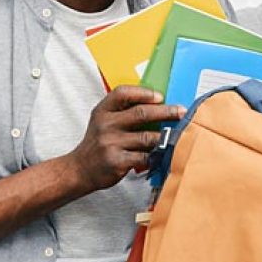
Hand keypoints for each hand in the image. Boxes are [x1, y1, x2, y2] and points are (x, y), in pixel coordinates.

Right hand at [67, 86, 186, 191]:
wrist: (80, 169)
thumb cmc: (98, 143)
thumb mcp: (103, 121)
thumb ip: (122, 111)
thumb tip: (158, 104)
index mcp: (102, 110)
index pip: (122, 93)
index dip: (143, 92)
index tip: (160, 96)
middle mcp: (105, 125)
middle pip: (141, 113)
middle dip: (166, 111)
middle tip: (182, 112)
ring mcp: (110, 143)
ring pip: (147, 137)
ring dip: (165, 136)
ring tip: (179, 134)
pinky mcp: (117, 161)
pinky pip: (144, 156)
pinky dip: (157, 155)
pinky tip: (164, 154)